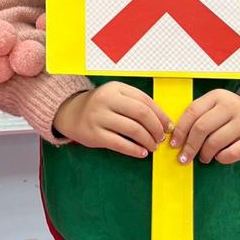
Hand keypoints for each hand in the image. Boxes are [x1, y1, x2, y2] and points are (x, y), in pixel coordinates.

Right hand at [53, 81, 171, 157]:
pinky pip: (120, 144)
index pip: (145, 100)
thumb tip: (164, 123)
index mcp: (115, 87)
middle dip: (156, 128)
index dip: (160, 115)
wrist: (70, 113)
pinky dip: (134, 150)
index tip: (168, 126)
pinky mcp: (94, 134)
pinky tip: (141, 153)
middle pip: (141, 114)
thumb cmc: (100, 106)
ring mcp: (98, 117)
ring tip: (153, 146)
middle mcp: (106, 99)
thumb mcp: (116, 96)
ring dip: (148, 140)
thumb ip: (137, 104)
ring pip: (133, 129)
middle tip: (161, 138)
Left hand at [170, 89, 239, 165]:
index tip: (174, 144)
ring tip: (204, 157)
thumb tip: (176, 139)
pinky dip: (221, 158)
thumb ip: (197, 118)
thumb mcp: (214, 108)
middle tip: (185, 158)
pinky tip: (219, 157)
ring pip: (215, 141)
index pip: (192, 112)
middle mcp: (232, 105)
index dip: (180, 130)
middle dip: (190, 146)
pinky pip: (232, 153)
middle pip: (202, 128)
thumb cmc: (229, 116)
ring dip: (205, 153)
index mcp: (217, 96)